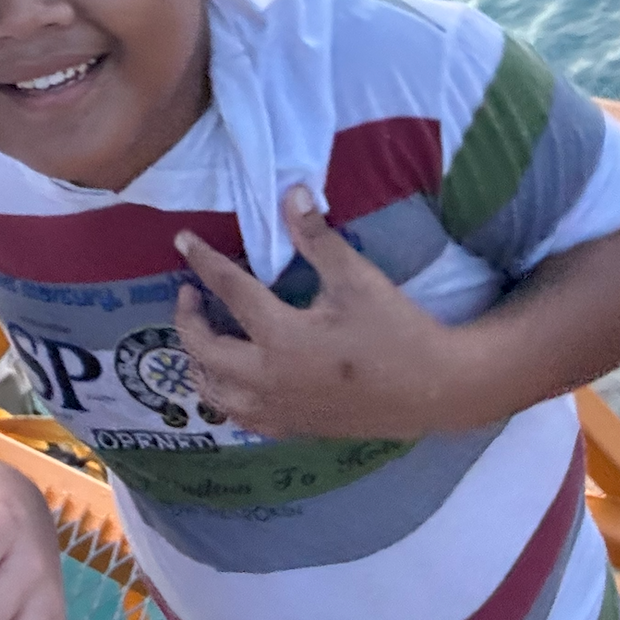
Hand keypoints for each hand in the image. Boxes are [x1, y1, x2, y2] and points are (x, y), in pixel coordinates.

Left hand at [173, 185, 466, 439]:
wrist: (438, 389)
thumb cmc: (396, 330)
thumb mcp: (355, 277)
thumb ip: (316, 237)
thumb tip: (292, 192)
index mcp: (281, 337)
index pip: (228, 290)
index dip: (202, 261)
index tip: (182, 241)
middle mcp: (269, 378)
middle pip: (204, 349)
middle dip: (188, 319)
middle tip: (188, 294)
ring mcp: (279, 408)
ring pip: (214, 392)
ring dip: (198, 362)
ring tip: (201, 337)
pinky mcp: (294, 427)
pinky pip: (241, 417)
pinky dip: (224, 395)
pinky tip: (232, 378)